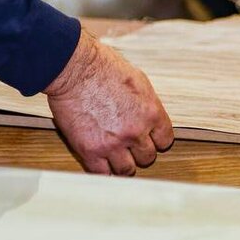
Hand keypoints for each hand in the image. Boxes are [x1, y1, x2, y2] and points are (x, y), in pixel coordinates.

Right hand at [45, 29, 174, 175]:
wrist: (74, 68)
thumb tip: (149, 117)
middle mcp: (135, 131)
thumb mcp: (138, 81)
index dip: (156, 140)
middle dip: (139, 152)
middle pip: (147, 158)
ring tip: (115, 155)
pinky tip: (100, 161)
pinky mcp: (90, 150)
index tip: (148, 139)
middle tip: (129, 146)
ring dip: (122, 164)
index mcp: (151, 113)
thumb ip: (147, 104)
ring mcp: (113, 143)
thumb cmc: (103, 67)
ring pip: (127, 170)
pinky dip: (102, 170)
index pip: (165, 140)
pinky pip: (102, 173)